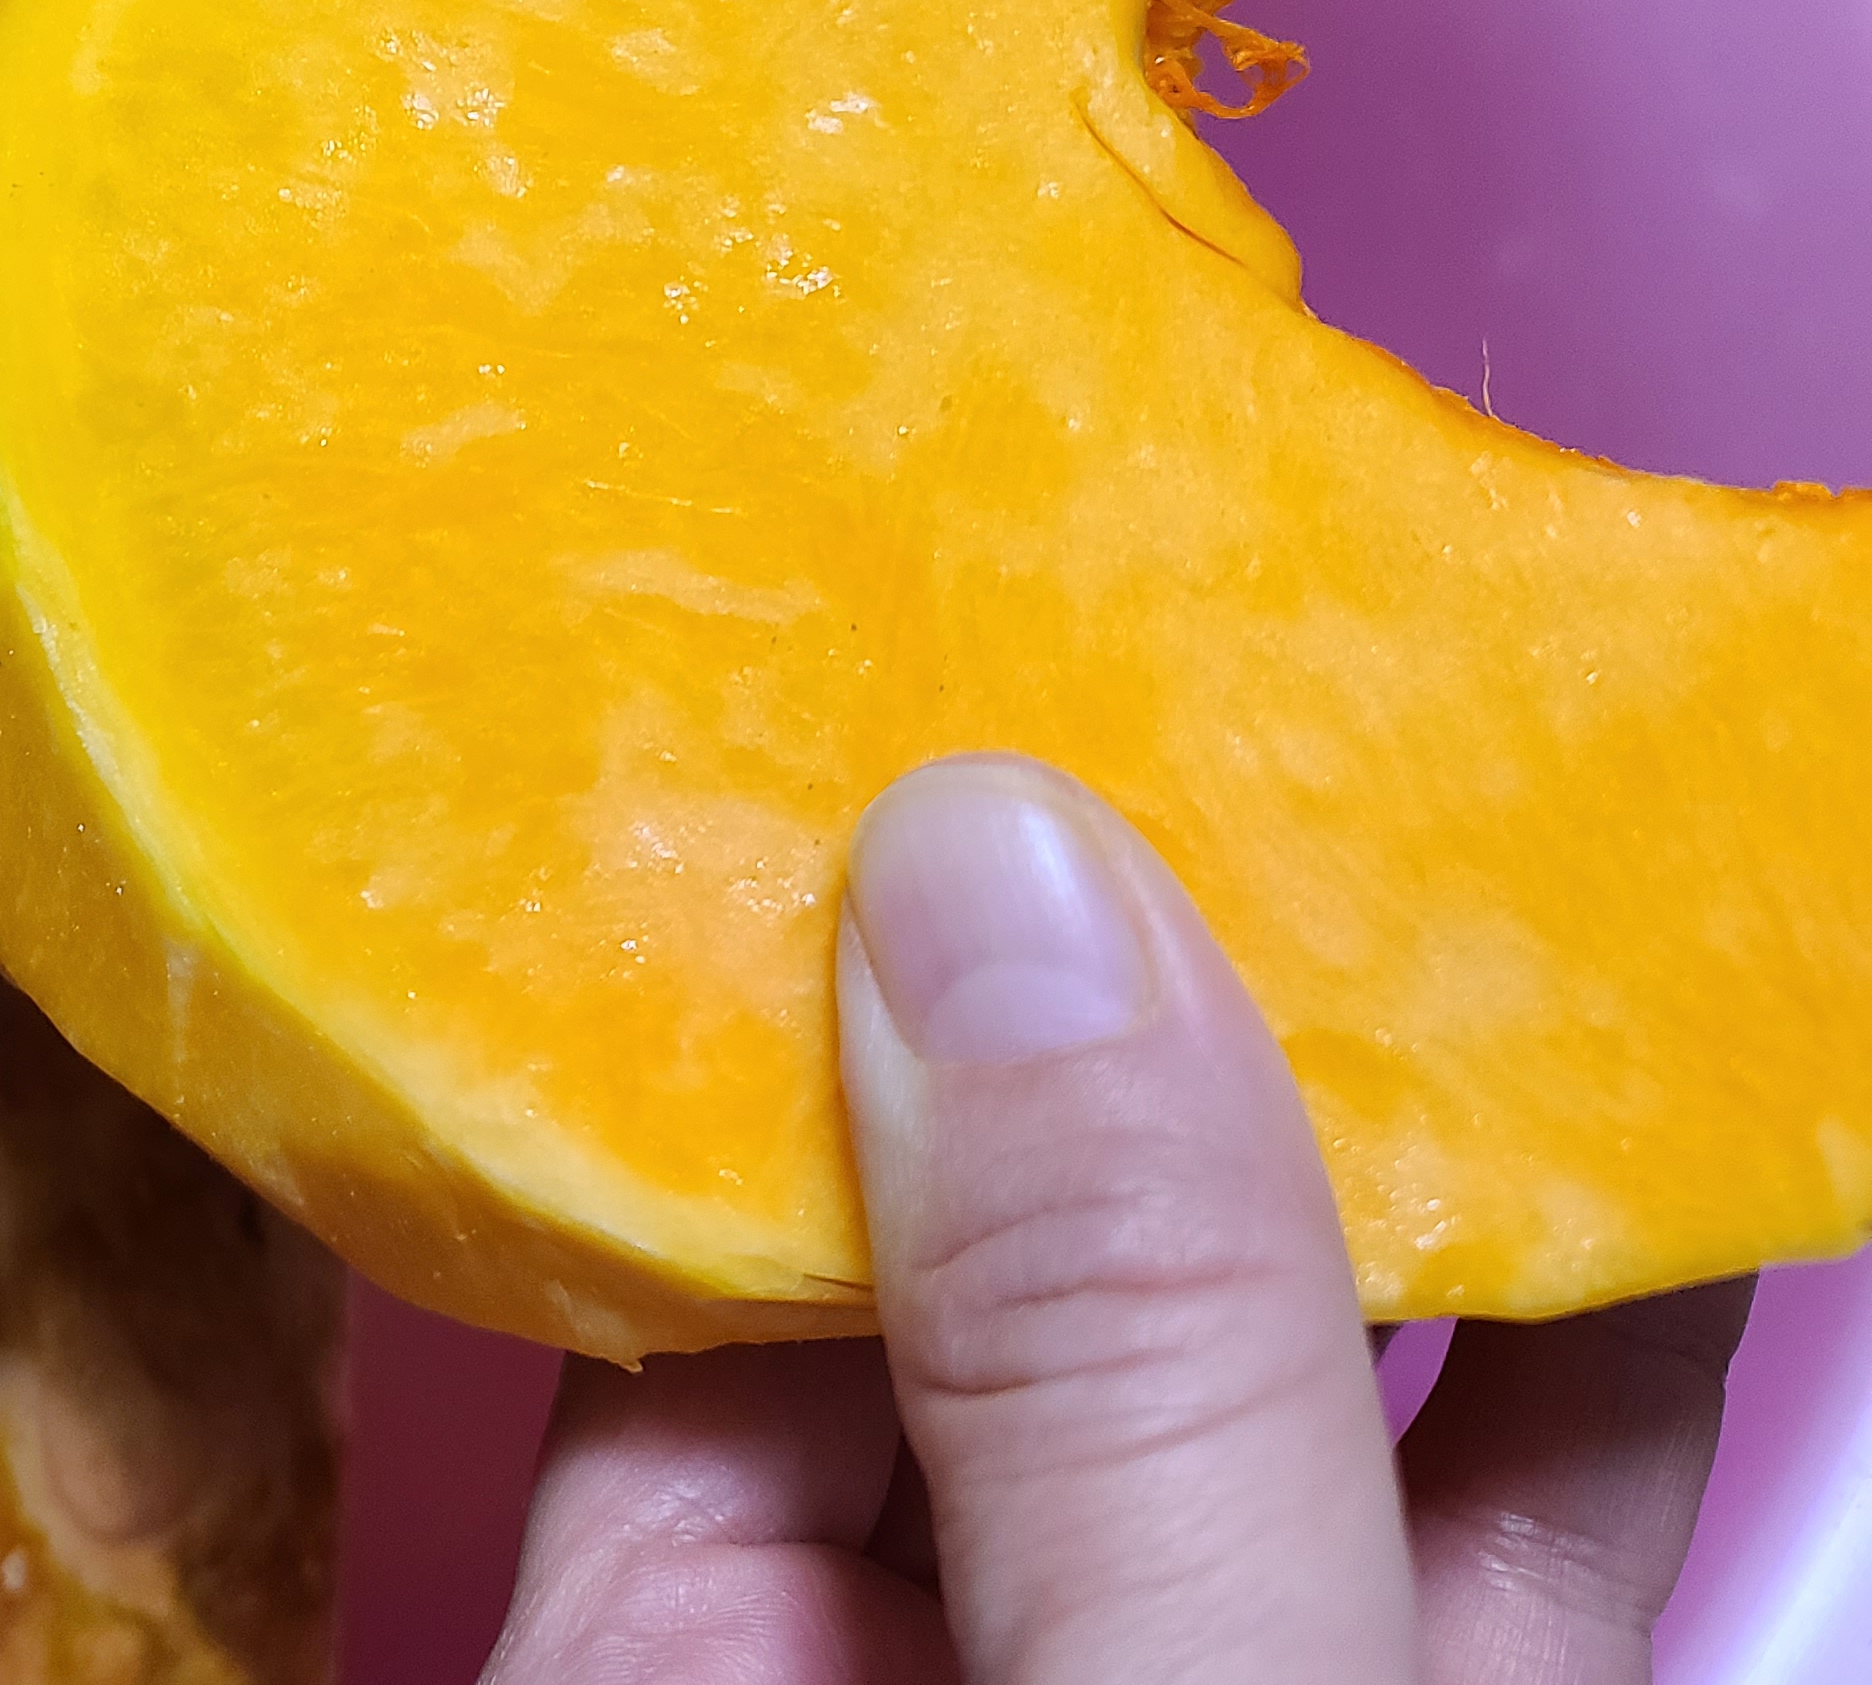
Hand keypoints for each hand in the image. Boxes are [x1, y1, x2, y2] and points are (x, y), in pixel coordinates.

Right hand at [495, 755, 1748, 1684]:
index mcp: (1456, 1634)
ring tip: (816, 644)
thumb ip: (1140, 1350)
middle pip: (1181, 1180)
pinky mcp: (644, 1599)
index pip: (1563, 1263)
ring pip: (886, 1217)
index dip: (1523, 986)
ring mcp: (911, 1575)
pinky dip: (592, 1126)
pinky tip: (586, 897)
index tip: (1431, 676)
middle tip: (1063, 570)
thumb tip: (1008, 864)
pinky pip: (634, 1322)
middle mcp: (1195, 1570)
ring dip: (826, 978)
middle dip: (1115, 908)